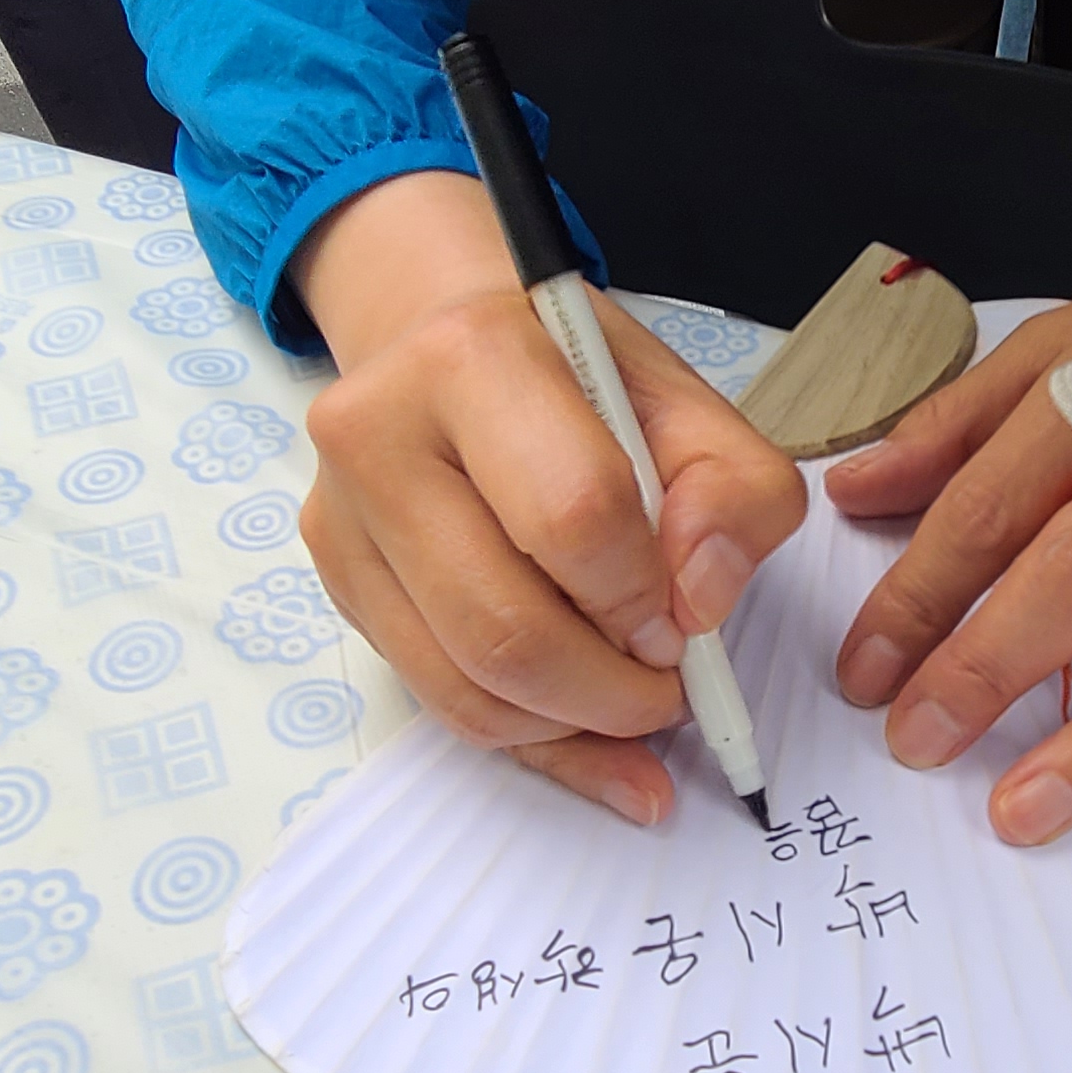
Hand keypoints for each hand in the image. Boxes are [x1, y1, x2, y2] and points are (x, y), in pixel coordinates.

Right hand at [295, 171, 805, 822]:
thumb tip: (697, 606)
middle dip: (610, 695)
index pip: (573, 517)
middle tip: (667, 692)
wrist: (446, 337)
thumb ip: (735, 493)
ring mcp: (342, 514)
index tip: (681, 620)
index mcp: (474, 358)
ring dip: (569, 726)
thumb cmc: (575, 373)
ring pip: (463, 686)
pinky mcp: (336, 578)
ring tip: (626, 702)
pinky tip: (581, 730)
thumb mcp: (687, 401)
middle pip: (506, 629)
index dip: (644, 596)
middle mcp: (378, 434)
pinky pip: (435, 698)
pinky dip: (525, 735)